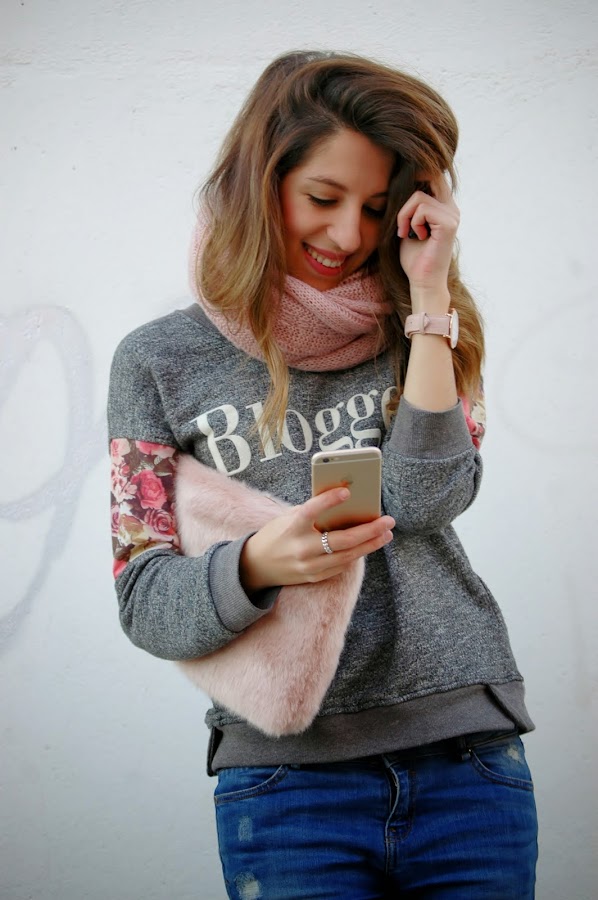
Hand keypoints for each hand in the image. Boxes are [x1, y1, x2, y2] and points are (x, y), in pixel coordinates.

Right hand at [240, 487, 394, 592]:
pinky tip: (368, 545)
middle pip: (342, 540)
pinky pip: (341, 565)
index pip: (311, 511)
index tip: (347, 491)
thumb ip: (311, 511)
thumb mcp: (287, 518)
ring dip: (370, 544)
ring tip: (386, 534)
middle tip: (388, 521)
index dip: (328, 501)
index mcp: (292, 528)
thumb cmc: (275, 535)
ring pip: (347, 556)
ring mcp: (308, 566)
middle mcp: (301, 549)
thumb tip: (343, 502)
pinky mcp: (314, 577)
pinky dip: (355, 554)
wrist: (256, 566)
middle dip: (369, 530)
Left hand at [397, 175, 459, 311]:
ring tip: (407, 233)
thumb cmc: (414, 258)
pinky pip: (422, 209)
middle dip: (406, 199)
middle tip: (402, 222)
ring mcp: (452, 215)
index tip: (400, 191)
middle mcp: (451, 208)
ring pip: (419, 197)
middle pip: (427, 179)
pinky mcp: (449, 224)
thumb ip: (409, 205)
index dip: (416, 177)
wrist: (422, 281)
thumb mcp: (408, 225)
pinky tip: (417, 237)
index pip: (433, 176)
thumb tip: (399, 181)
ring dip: (404, 216)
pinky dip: (412, 223)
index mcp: (444, 207)